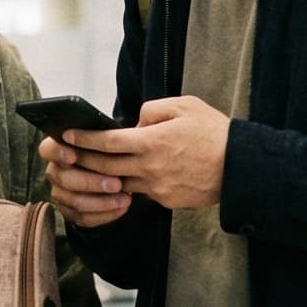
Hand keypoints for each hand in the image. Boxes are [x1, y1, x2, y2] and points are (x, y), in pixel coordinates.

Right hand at [40, 137, 130, 228]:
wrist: (115, 174)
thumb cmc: (110, 154)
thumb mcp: (108, 139)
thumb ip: (106, 134)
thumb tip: (123, 125)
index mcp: (59, 149)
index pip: (47, 149)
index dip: (58, 152)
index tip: (74, 155)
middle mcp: (55, 171)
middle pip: (65, 179)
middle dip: (92, 182)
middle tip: (116, 183)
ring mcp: (61, 193)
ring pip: (74, 201)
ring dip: (101, 201)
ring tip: (125, 198)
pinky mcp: (70, 212)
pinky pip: (83, 218)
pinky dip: (104, 215)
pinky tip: (121, 208)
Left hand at [58, 96, 229, 212]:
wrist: (240, 168)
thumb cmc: (213, 132)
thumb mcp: (184, 106)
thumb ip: (153, 110)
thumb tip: (135, 122)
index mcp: (152, 141)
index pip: (107, 142)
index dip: (83, 139)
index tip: (67, 135)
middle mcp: (149, 167)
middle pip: (105, 166)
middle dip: (83, 160)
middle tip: (67, 154)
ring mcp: (157, 187)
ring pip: (119, 182)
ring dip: (102, 176)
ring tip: (89, 167)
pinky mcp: (166, 200)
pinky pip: (140, 192)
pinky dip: (129, 185)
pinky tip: (124, 177)